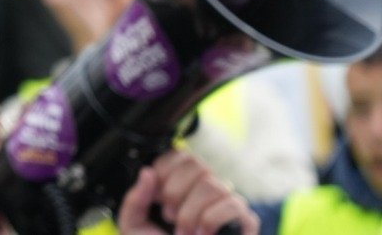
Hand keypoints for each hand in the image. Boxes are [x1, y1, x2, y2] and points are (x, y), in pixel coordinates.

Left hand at [116, 152, 257, 234]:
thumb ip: (136, 199)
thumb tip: (147, 172)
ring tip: (183, 232)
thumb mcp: (136, 226)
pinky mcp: (246, 222)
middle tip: (168, 216)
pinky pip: (233, 205)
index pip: (182, 155)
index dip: (165, 170)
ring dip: (190, 212)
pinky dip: (211, 219)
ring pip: (213, 184)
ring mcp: (229, 204)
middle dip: (175, 191)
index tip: (156, 195)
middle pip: (198, 165)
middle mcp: (208, 190)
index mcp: (184, 185)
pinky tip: (202, 234)